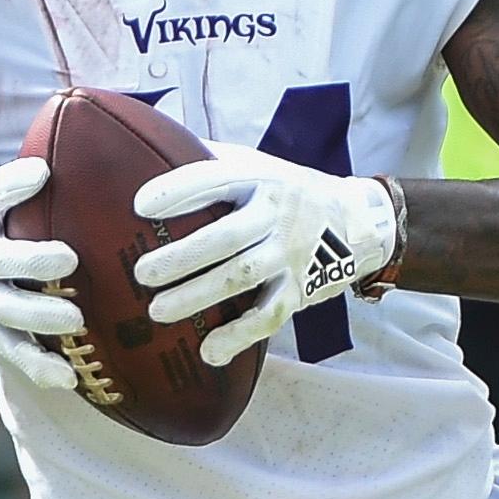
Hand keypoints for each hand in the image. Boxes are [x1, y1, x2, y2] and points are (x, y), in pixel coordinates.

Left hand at [129, 143, 400, 365]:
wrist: (359, 219)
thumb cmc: (289, 191)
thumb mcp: (259, 164)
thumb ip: (214, 162)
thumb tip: (156, 146)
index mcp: (259, 178)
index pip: (214, 180)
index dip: (177, 192)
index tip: (139, 206)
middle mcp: (276, 214)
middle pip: (224, 236)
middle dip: (180, 257)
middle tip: (141, 274)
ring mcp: (289, 253)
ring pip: (241, 276)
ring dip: (197, 295)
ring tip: (157, 310)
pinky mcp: (300, 289)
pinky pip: (268, 315)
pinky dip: (239, 335)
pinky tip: (209, 352)